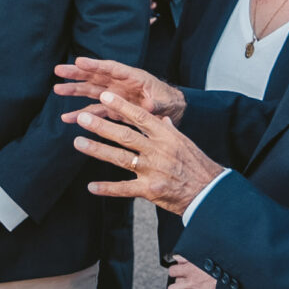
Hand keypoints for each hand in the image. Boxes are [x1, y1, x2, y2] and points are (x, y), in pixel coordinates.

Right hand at [54, 57, 186, 121]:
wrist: (172, 111)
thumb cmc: (170, 101)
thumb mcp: (165, 102)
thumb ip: (156, 104)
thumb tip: (148, 106)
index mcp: (133, 77)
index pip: (112, 68)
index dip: (95, 64)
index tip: (79, 61)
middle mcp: (120, 84)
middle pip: (95, 76)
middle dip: (77, 73)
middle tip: (58, 70)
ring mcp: (114, 96)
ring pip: (90, 91)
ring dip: (74, 90)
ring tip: (56, 89)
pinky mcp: (112, 109)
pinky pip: (94, 111)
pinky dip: (81, 114)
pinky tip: (67, 118)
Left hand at [71, 92, 225, 216]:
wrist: (208, 192)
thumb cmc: (197, 165)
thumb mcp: (184, 142)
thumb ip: (169, 130)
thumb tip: (160, 118)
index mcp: (166, 136)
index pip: (140, 116)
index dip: (121, 106)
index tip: (104, 96)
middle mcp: (158, 151)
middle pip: (125, 135)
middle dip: (101, 126)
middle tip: (82, 118)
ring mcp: (152, 171)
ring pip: (120, 158)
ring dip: (97, 150)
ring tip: (79, 143)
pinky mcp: (149, 191)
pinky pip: (124, 189)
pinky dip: (107, 188)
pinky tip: (91, 187)